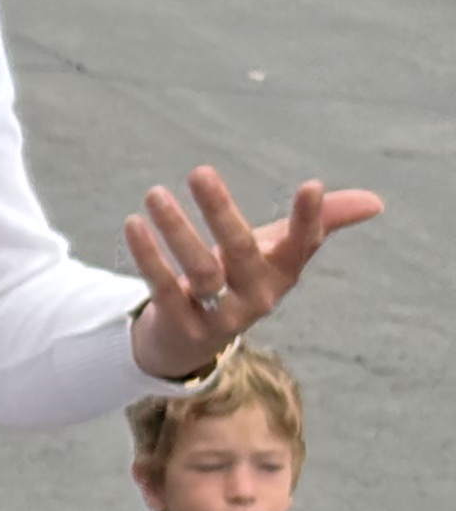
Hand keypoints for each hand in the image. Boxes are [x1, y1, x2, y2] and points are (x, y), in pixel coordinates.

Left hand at [123, 169, 382, 380]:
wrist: (191, 340)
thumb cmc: (240, 279)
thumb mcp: (276, 251)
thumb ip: (318, 223)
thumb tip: (376, 202)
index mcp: (283, 274)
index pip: (302, 244)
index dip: (310, 218)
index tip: (311, 184)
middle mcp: (257, 296)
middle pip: (241, 251)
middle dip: (221, 212)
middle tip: (200, 171)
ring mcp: (219, 315)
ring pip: (198, 271)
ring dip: (175, 230)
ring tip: (154, 193)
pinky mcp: (181, 325)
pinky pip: (163, 288)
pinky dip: (148, 256)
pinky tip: (134, 224)